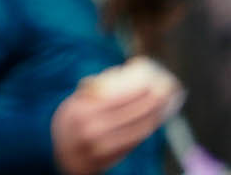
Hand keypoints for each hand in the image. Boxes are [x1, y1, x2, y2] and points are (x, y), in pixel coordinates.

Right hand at [52, 73, 176, 173]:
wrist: (60, 156)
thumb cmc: (70, 123)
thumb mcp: (74, 102)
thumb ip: (95, 90)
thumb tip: (124, 72)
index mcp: (83, 111)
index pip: (121, 96)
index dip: (142, 86)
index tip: (155, 76)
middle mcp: (94, 130)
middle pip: (135, 112)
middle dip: (156, 99)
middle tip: (170, 87)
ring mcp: (105, 147)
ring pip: (140, 128)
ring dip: (158, 113)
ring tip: (168, 101)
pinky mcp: (114, 158)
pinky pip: (137, 140)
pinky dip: (149, 127)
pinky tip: (156, 118)